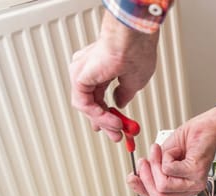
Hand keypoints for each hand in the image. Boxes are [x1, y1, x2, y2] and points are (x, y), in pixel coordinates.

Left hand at [69, 11, 158, 140]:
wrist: (133, 41)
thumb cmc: (137, 52)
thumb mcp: (134, 82)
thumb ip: (125, 94)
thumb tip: (120, 102)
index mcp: (101, 67)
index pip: (98, 96)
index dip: (106, 114)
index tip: (116, 127)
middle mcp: (89, 69)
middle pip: (92, 103)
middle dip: (105, 122)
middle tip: (116, 135)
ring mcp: (82, 72)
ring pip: (87, 105)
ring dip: (104, 121)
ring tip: (118, 130)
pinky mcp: (79, 77)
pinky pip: (84, 104)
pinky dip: (98, 116)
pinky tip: (112, 121)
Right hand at [128, 105, 215, 195]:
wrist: (205, 126)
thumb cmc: (189, 140)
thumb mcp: (163, 157)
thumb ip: (152, 169)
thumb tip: (136, 177)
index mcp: (182, 188)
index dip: (142, 189)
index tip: (132, 177)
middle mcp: (190, 188)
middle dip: (146, 177)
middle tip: (144, 161)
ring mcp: (195, 182)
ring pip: (162, 185)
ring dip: (156, 163)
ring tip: (160, 151)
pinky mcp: (197, 171)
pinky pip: (169, 169)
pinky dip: (167, 155)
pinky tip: (176, 149)